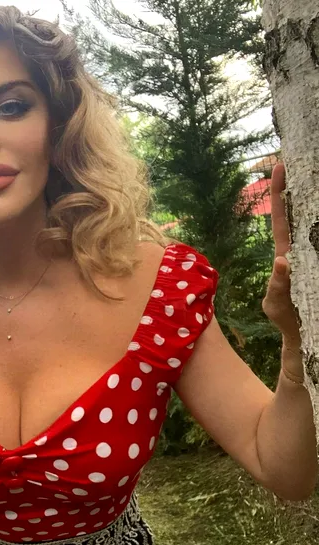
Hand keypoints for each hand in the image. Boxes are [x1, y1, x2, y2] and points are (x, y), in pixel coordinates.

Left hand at [261, 162, 300, 349]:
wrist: (304, 336)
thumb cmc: (285, 316)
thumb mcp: (275, 303)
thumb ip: (277, 285)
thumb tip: (281, 261)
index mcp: (286, 253)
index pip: (281, 218)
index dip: (279, 194)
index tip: (279, 167)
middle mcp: (303, 249)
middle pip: (304, 214)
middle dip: (306, 189)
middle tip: (309, 163)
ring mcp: (315, 256)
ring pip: (317, 225)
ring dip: (317, 208)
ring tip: (316, 181)